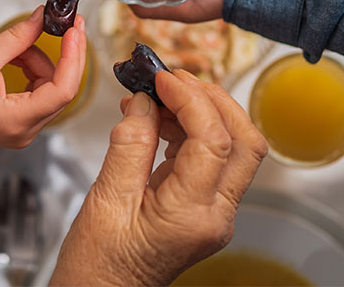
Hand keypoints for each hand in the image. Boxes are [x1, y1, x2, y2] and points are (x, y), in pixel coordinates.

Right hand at [0, 7, 87, 164]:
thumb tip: (44, 16)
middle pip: (60, 88)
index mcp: (18, 121)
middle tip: (66, 22)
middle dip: (61, 54)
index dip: (74, 56)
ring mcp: (20, 128)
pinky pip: (36, 90)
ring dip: (39, 59)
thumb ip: (18, 37)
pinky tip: (14, 55)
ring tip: (16, 43)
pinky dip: (30, 69)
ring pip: (48, 86)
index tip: (76, 28)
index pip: (64, 89)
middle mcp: (24, 131)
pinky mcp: (14, 121)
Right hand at [51, 70, 266, 285]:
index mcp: (192, 215)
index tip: (162, 79)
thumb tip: (145, 102)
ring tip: (159, 96)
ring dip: (202, 111)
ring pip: (234, 147)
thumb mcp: (106, 198)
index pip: (215, 141)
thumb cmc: (99, 264)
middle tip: (174, 79)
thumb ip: (130, 143)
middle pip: (244, 141)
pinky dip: (191, 129)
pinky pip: (213, 158)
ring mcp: (214, 213)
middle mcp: (215, 216)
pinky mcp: (204, 207)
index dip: (191, 99)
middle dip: (213, 99)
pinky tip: (159, 120)